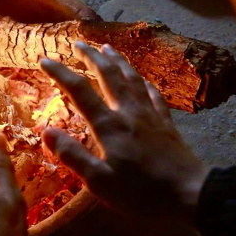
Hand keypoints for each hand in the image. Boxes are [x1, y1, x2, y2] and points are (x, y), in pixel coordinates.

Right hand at [40, 43, 210, 223]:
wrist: (190, 192)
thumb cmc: (141, 192)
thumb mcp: (99, 181)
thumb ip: (72, 155)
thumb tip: (46, 131)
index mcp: (109, 125)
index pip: (79, 91)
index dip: (60, 72)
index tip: (44, 59)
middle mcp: (129, 112)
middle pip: (108, 75)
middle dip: (91, 56)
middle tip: (79, 43)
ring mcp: (151, 115)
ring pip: (132, 78)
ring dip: (118, 61)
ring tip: (108, 48)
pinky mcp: (167, 123)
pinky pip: (154, 94)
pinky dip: (144, 82)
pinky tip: (143, 79)